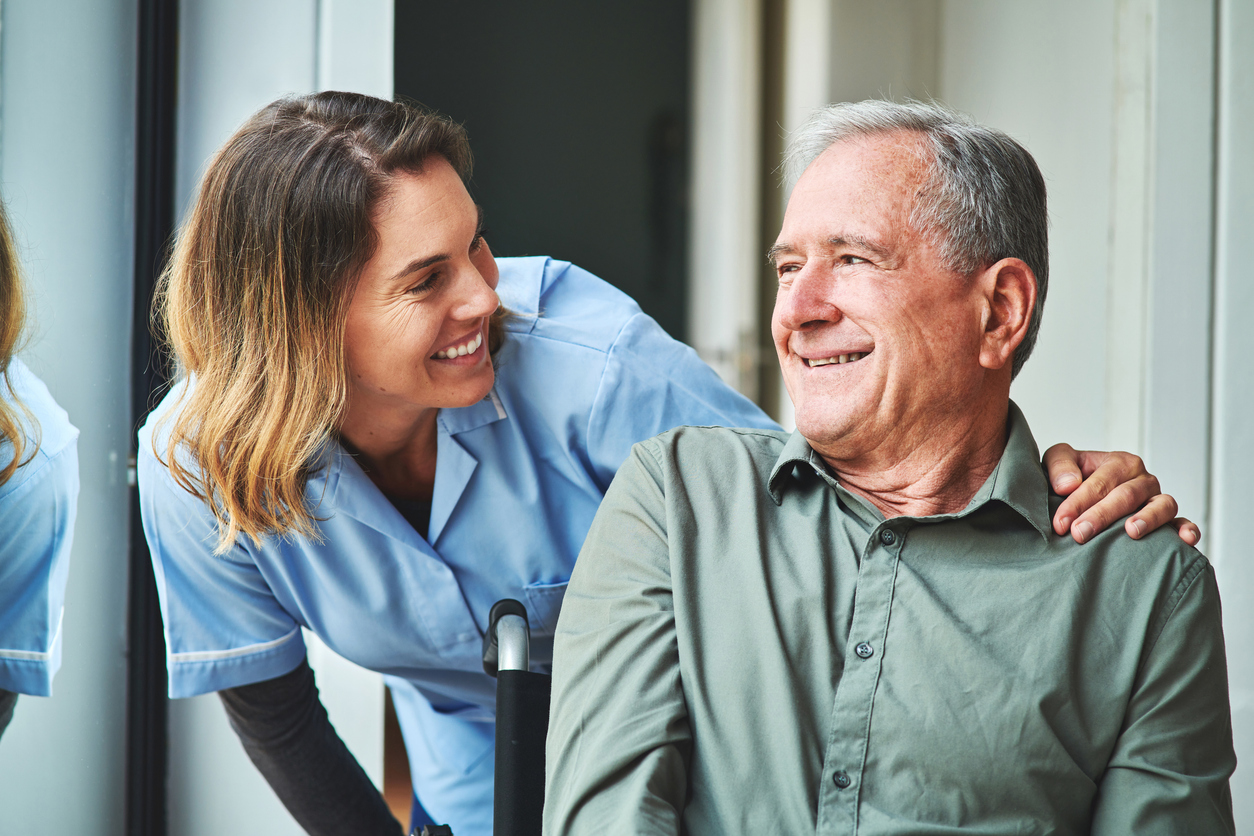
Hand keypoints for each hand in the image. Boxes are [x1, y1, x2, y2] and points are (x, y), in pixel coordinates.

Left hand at [1042, 444, 1200, 545]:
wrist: (1083, 493)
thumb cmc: (1073, 477)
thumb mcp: (1059, 460)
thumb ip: (1060, 465)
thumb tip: (1068, 484)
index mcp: (1119, 463)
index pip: (1100, 482)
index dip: (1078, 502)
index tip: (1061, 523)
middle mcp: (1142, 480)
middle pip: (1126, 496)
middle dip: (1101, 515)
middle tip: (1080, 534)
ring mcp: (1157, 499)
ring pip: (1161, 506)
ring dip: (1148, 518)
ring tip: (1131, 531)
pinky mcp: (1168, 520)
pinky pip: (1182, 522)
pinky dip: (1187, 529)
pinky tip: (1184, 539)